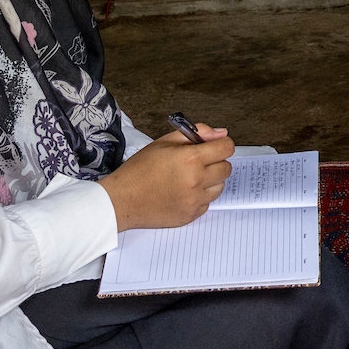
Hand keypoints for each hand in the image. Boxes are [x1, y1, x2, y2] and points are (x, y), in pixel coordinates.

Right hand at [97, 122, 234, 230]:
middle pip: (226, 168)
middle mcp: (196, 180)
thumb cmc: (139, 170)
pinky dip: (200, 196)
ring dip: (211, 180)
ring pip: (220, 186)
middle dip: (216, 162)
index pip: (227, 148)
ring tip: (190, 178)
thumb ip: (196, 134)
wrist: (122, 200)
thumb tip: (221, 133)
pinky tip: (183, 192)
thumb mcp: (163, 143)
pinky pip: (208, 203)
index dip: (222, 144)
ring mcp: (195, 200)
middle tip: (198, 163)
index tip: (214, 146)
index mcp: (191, 159)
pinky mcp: (191, 215)